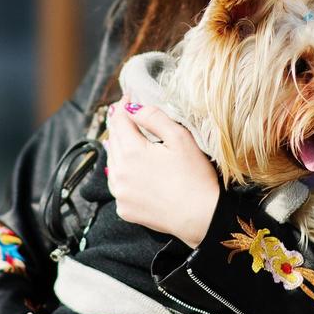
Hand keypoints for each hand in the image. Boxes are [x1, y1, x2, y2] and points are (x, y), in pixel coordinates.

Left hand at [106, 101, 219, 246]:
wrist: (202, 217)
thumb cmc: (195, 177)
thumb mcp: (180, 138)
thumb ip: (154, 117)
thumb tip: (133, 107)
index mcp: (131, 152)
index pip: (119, 121)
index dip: (123, 106)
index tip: (128, 96)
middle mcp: (119, 173)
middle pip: (113, 141)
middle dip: (119, 125)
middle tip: (125, 114)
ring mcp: (120, 194)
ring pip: (111, 163)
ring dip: (117, 149)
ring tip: (122, 139)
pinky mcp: (124, 209)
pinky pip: (117, 185)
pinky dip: (120, 173)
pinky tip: (129, 170)